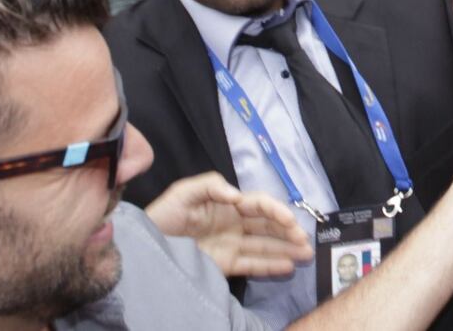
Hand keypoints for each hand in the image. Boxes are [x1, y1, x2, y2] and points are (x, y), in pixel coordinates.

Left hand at [145, 172, 313, 277]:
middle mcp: (235, 223)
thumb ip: (211, 185)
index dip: (275, 210)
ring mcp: (232, 244)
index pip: (258, 205)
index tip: (289, 219)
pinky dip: (270, 266)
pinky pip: (251, 265)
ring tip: (306, 253)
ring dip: (286, 249)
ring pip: (265, 246)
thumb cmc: (164, 213)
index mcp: (228, 203)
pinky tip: (288, 266)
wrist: (146, 244)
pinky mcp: (225, 264)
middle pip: (267, 226)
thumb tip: (238, 196)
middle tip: (305, 239)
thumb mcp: (184, 192)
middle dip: (288, 231)